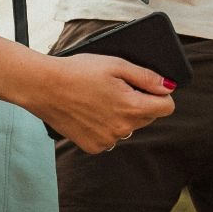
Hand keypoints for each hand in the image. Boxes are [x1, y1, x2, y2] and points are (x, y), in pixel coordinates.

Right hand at [23, 51, 176, 154]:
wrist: (43, 87)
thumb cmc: (79, 71)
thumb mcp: (116, 65)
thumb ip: (146, 77)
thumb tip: (168, 86)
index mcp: (132, 107)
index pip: (166, 107)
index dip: (160, 94)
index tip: (148, 86)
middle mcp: (122, 129)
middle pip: (148, 117)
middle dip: (140, 102)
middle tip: (117, 88)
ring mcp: (107, 140)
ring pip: (129, 127)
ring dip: (123, 115)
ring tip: (101, 98)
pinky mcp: (93, 146)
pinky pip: (111, 137)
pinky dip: (106, 126)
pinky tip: (91, 112)